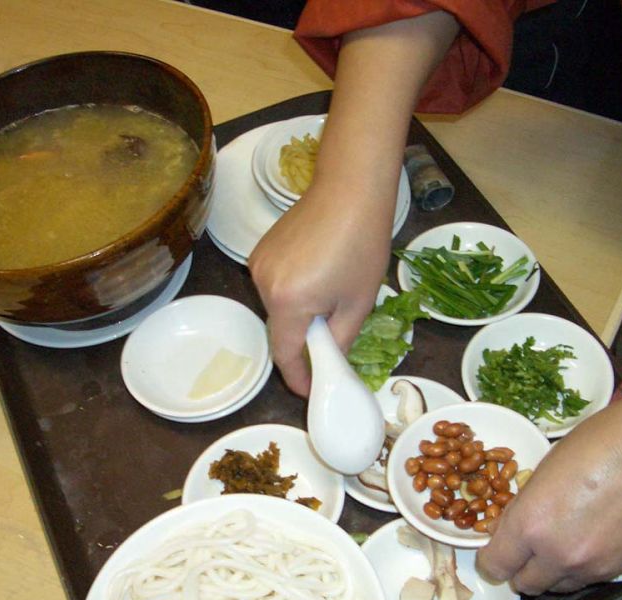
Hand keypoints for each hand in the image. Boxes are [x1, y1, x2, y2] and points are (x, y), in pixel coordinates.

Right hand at [248, 177, 394, 395]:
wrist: (351, 187)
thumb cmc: (362, 244)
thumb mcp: (360, 302)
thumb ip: (340, 341)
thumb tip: (331, 363)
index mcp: (288, 302)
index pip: (285, 355)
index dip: (298, 378)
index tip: (310, 389)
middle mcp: (263, 284)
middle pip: (280, 329)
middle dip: (304, 341)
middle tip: (333, 342)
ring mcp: (258, 264)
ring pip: (278, 306)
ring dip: (300, 314)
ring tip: (332, 299)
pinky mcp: (260, 250)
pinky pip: (275, 284)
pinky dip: (294, 292)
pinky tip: (320, 276)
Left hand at [476, 396, 621, 594]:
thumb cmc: (604, 441)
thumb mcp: (547, 466)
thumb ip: (527, 505)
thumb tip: (514, 527)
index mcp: (531, 523)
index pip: (495, 566)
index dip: (492, 557)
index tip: (497, 547)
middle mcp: (559, 554)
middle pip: (525, 585)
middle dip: (521, 568)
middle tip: (529, 546)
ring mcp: (594, 566)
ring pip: (559, 586)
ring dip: (553, 571)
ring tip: (564, 539)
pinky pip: (591, 579)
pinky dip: (584, 567)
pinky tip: (594, 537)